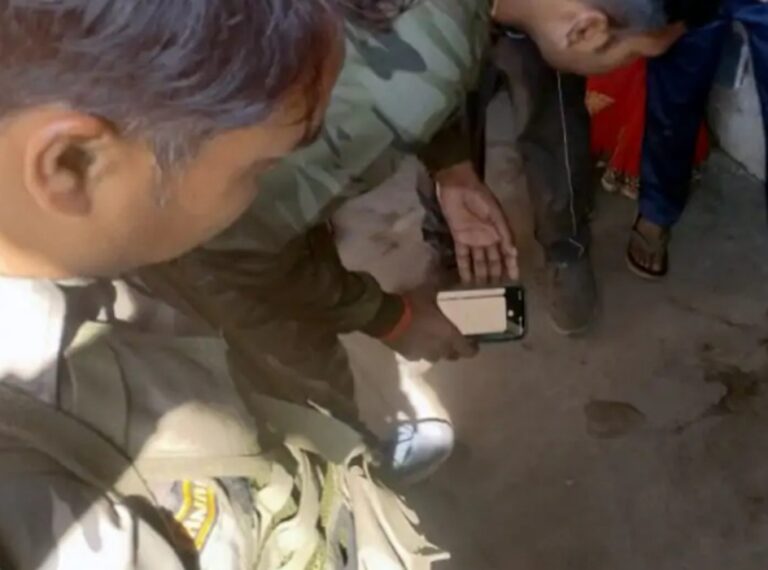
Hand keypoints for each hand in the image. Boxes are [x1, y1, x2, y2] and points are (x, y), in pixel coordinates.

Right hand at [382, 290, 477, 362]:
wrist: (386, 317)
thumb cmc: (413, 305)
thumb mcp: (429, 291)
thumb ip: (441, 286)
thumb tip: (450, 275)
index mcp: (449, 335)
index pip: (467, 350)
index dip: (472, 349)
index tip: (473, 344)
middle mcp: (439, 349)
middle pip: (452, 356)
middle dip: (454, 350)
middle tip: (453, 340)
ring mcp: (423, 354)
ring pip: (436, 357)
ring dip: (437, 351)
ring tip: (433, 341)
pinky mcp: (408, 355)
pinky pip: (419, 355)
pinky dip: (420, 350)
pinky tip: (416, 341)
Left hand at [434, 161, 517, 283]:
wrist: (457, 185)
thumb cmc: (479, 196)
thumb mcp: (495, 213)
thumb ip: (504, 232)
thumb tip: (513, 252)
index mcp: (499, 231)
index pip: (507, 253)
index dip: (511, 266)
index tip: (515, 281)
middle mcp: (488, 238)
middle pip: (493, 261)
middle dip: (496, 275)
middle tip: (497, 293)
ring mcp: (473, 240)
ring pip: (479, 262)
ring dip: (481, 275)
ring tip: (482, 292)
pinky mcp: (459, 239)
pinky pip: (462, 257)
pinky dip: (464, 269)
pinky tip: (466, 281)